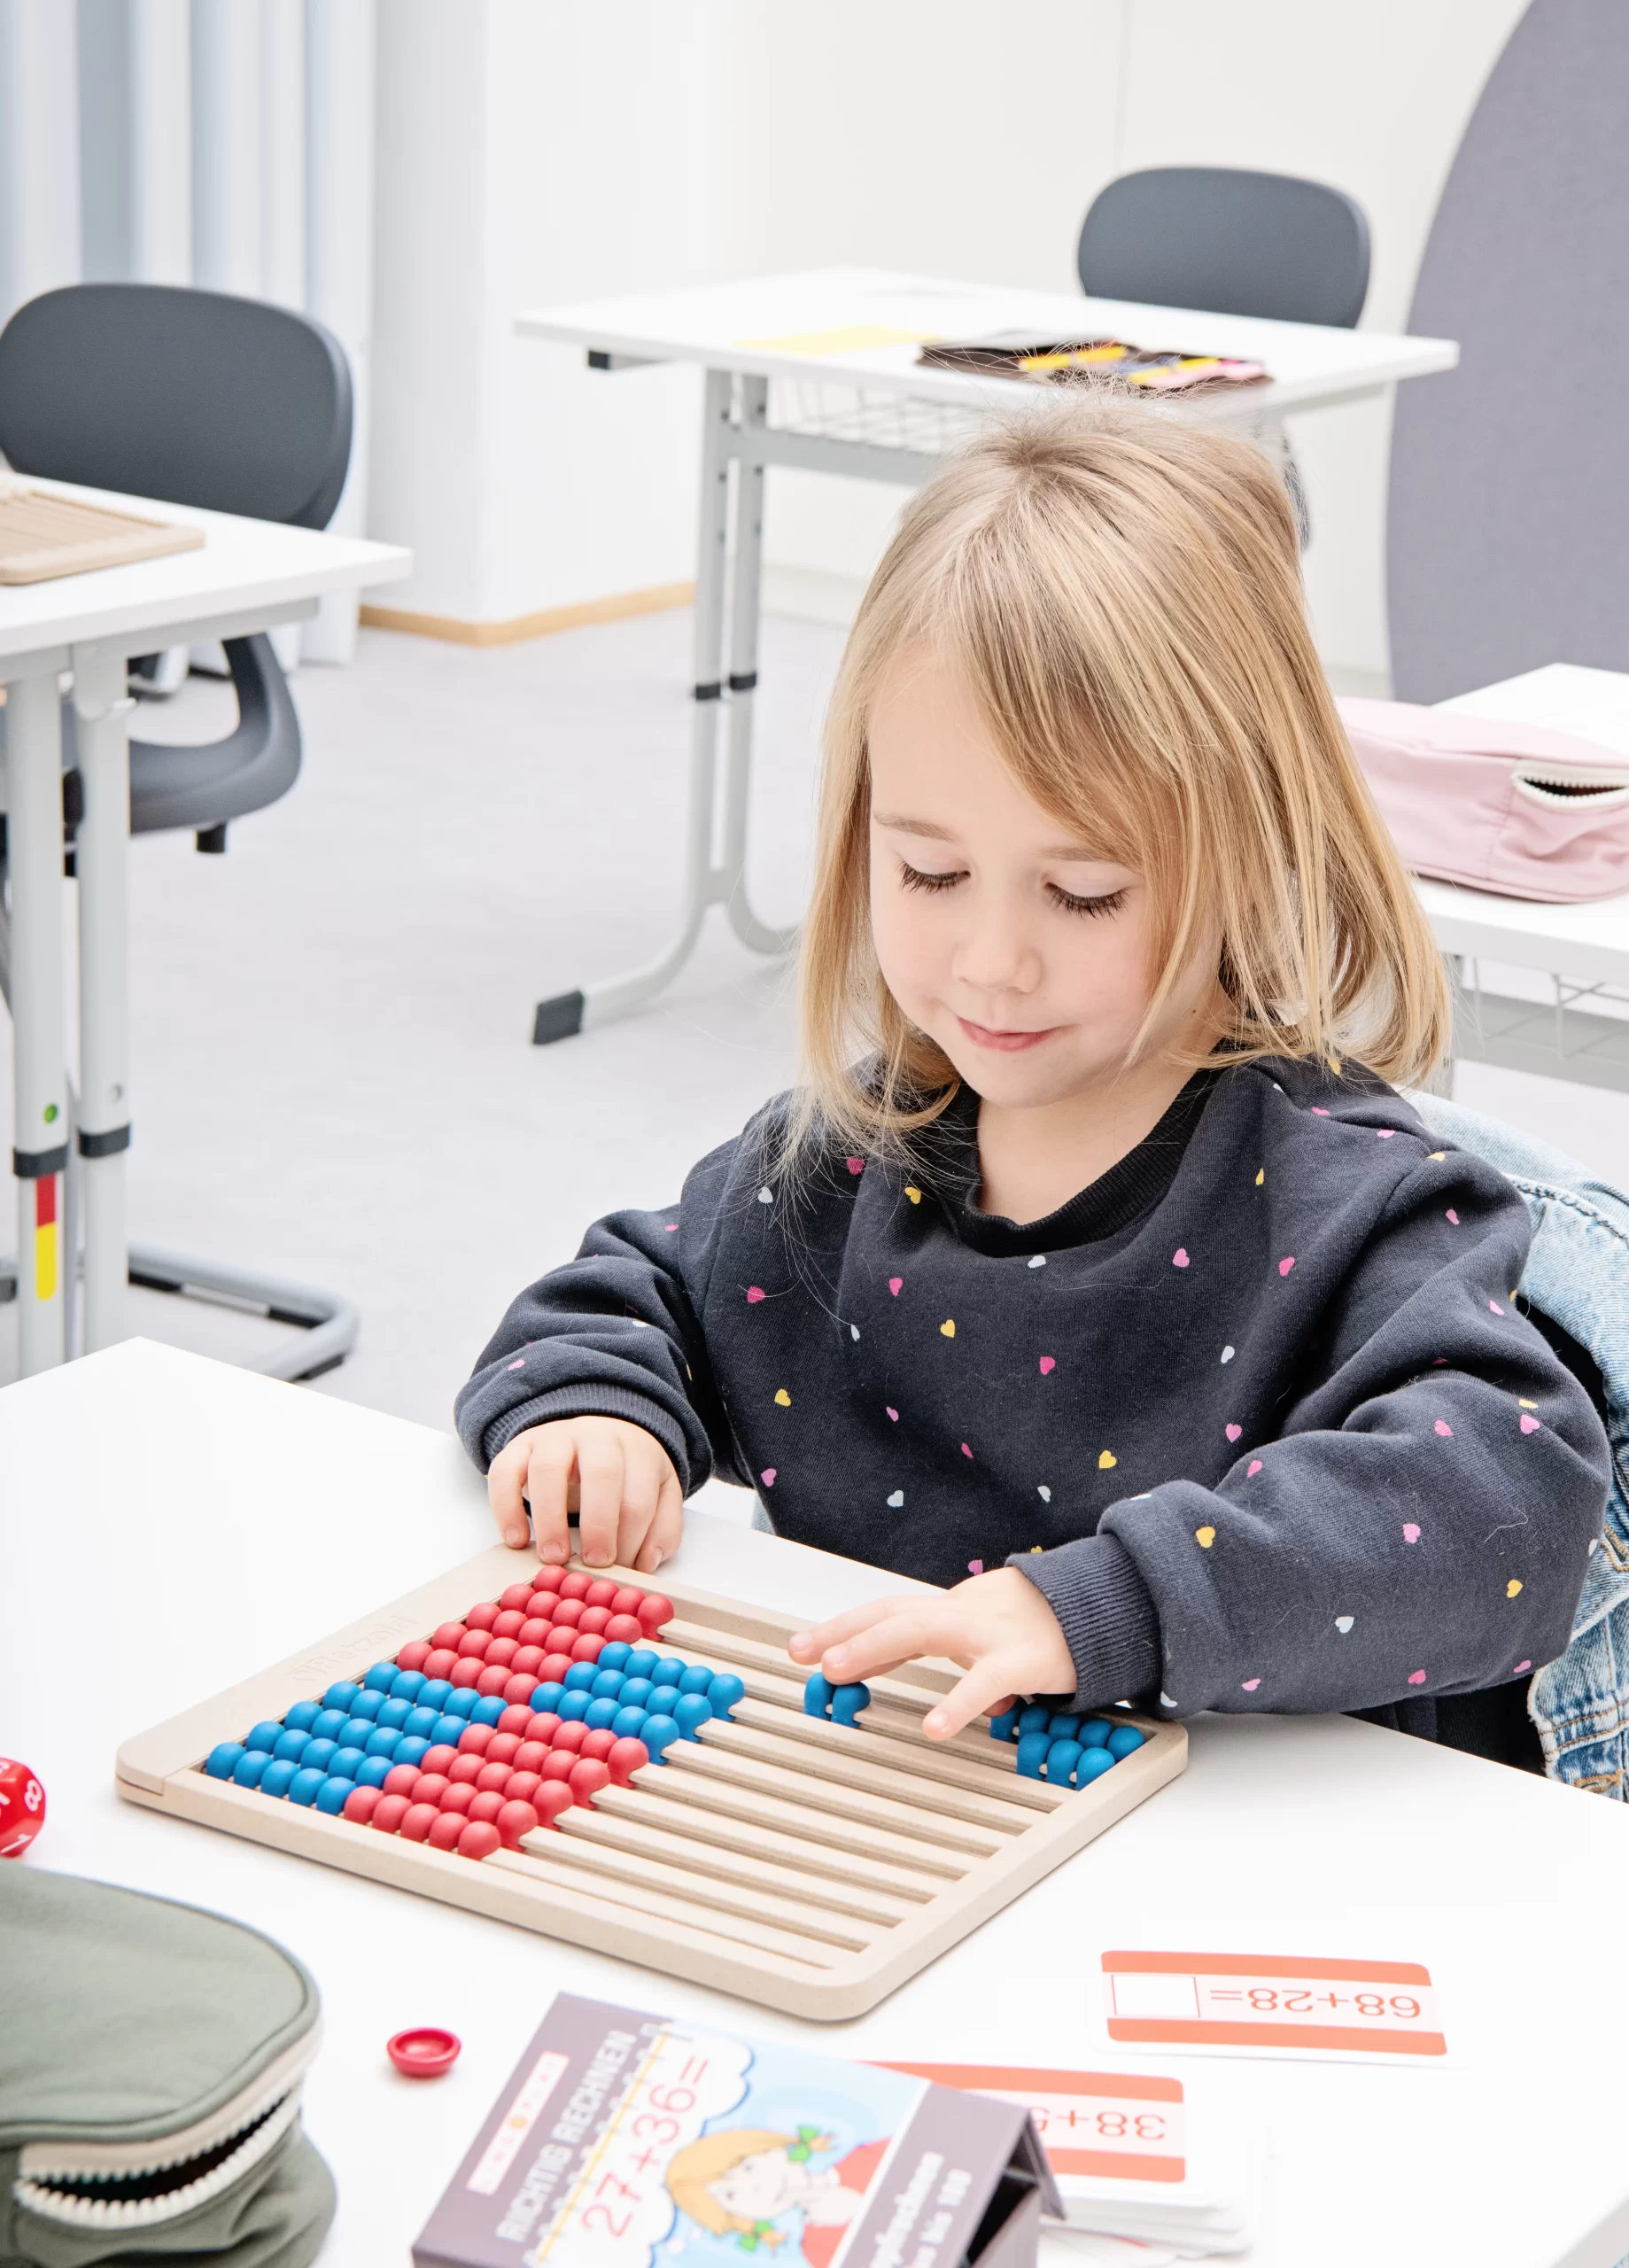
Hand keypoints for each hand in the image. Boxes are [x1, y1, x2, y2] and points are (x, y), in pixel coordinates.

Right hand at [487, 1416, 682, 1572]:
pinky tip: (516, 1540)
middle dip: (599, 1524)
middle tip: (593, 1563)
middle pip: (601, 1473)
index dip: (631, 1538)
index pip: (639, 1496)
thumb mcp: (658, 1494)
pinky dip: (506, 1508)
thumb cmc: (626, 1474)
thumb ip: (662, 1529)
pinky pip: (504, 1471)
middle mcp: (596, 1436)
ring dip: (551, 1518)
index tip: (621, 1568)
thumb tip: (647, 1564)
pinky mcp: (519, 1447)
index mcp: (636, 1450)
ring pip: (548, 1468)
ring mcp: (554, 1438)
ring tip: (553, 1557)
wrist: (594, 1433)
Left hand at [787, 1567, 1075, 1739]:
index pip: (893, 1613)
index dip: (848, 1628)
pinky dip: (957, 1703)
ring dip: (872, 1647)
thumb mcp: (1001, 1642)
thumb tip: (958, 1705)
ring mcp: (992, 1631)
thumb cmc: (1054, 1627)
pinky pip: (985, 1682)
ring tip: (837, 1669)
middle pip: (894, 1613)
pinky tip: (935, 1727)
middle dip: (843, 1632)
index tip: (807, 1646)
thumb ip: (974, 1666)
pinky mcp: (1024, 1658)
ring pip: (921, 1628)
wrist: (1112, 1606)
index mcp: (958, 1609)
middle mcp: (966, 1612)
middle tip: (802, 1654)